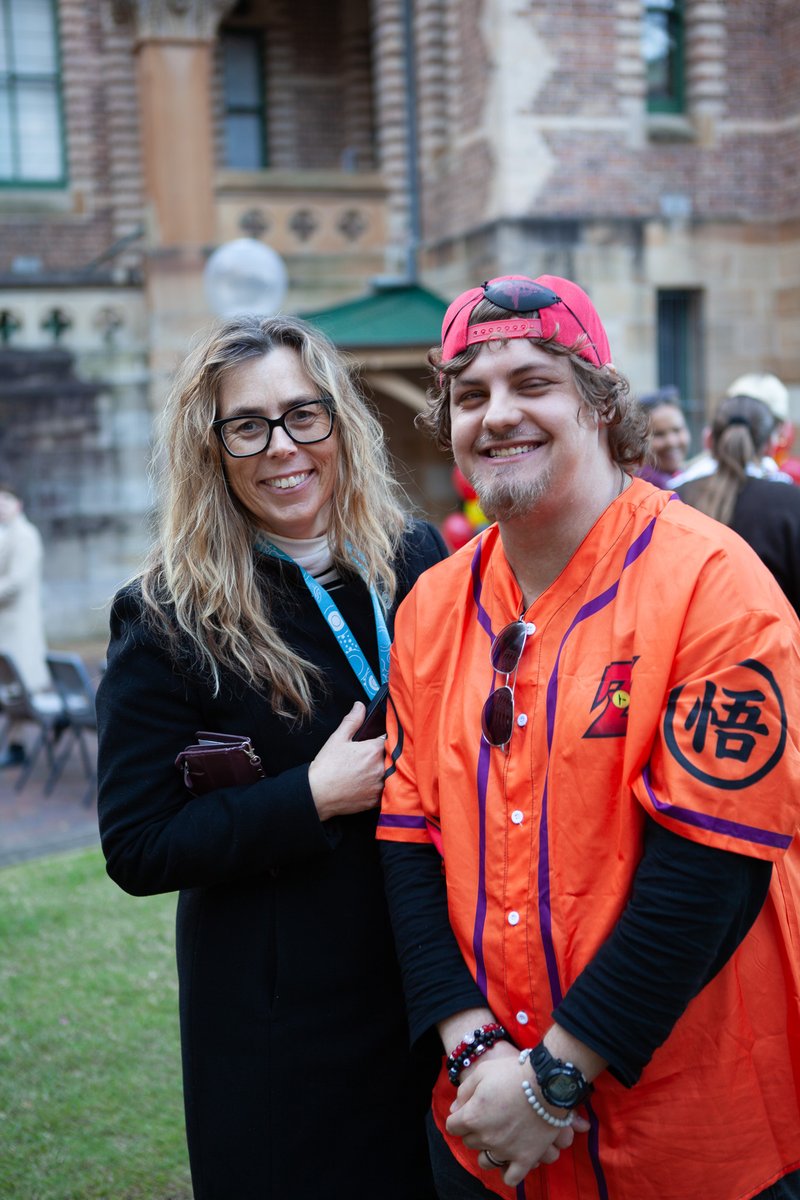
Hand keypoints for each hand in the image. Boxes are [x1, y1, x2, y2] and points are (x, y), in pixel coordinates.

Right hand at [308, 702, 385, 820]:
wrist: (318, 794)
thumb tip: (360, 706)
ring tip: (369, 770)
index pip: (390, 738)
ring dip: (385, 770)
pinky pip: (386, 790)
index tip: (379, 739)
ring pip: (391, 774)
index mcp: (374, 750)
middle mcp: (381, 768)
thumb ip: (352, 720)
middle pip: (392, 756)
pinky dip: (382, 786)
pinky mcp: (377, 800)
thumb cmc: (327, 766)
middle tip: (371, 756)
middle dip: (386, 754)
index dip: (385, 737)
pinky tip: (369, 784)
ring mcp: (381, 785)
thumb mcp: (338, 738)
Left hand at [446, 1044, 589, 1187]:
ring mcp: (505, 1150)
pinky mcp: (525, 1159)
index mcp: (472, 1116)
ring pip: (486, 1161)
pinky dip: (508, 1171)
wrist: (546, 1082)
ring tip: (499, 1139)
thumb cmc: (512, 1073)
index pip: (453, 1126)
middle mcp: (485, 1137)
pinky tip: (511, 1159)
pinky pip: (511, 1178)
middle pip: (469, 1141)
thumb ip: (464, 1091)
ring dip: (488, 1151)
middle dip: (474, 1130)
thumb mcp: (482, 1072)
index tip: (470, 1110)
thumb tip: (455, 1109)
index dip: (459, 1117)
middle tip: (489, 1117)